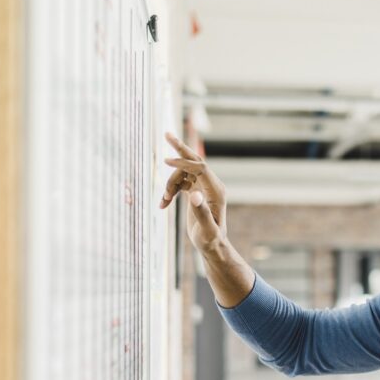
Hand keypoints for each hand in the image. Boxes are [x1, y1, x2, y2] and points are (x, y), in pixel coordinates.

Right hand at [161, 132, 227, 252]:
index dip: (183, 163)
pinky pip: (180, 182)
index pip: (200, 168)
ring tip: (163, 201)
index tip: (165, 162)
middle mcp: (212, 185)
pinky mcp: (196, 191)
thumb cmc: (210, 240)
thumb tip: (194, 195)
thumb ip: (201, 213)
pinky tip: (163, 203)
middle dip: (180, 149)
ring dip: (169, 184)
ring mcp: (204, 187)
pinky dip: (170, 190)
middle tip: (166, 134)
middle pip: (195, 161)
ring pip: (182, 174)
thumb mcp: (206, 230)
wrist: (212, 246)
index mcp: (216, 191)